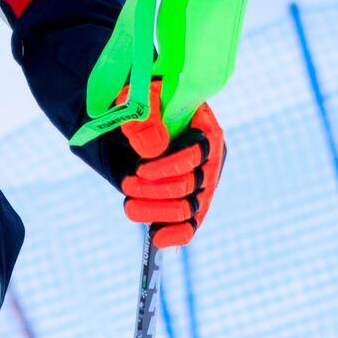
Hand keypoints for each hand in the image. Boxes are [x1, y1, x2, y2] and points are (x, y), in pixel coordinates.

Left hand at [114, 80, 224, 247]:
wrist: (132, 121)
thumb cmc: (140, 103)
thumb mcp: (137, 98)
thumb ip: (144, 116)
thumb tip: (154, 149)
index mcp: (204, 127)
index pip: (198, 152)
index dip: (169, 166)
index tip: (141, 168)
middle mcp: (209, 158)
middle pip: (191, 184)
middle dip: (156, 189)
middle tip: (128, 183)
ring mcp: (202, 182)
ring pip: (188, 208)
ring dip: (156, 210)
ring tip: (129, 205)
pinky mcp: (190, 201)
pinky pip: (191, 225)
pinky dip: (176, 234)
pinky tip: (158, 239)